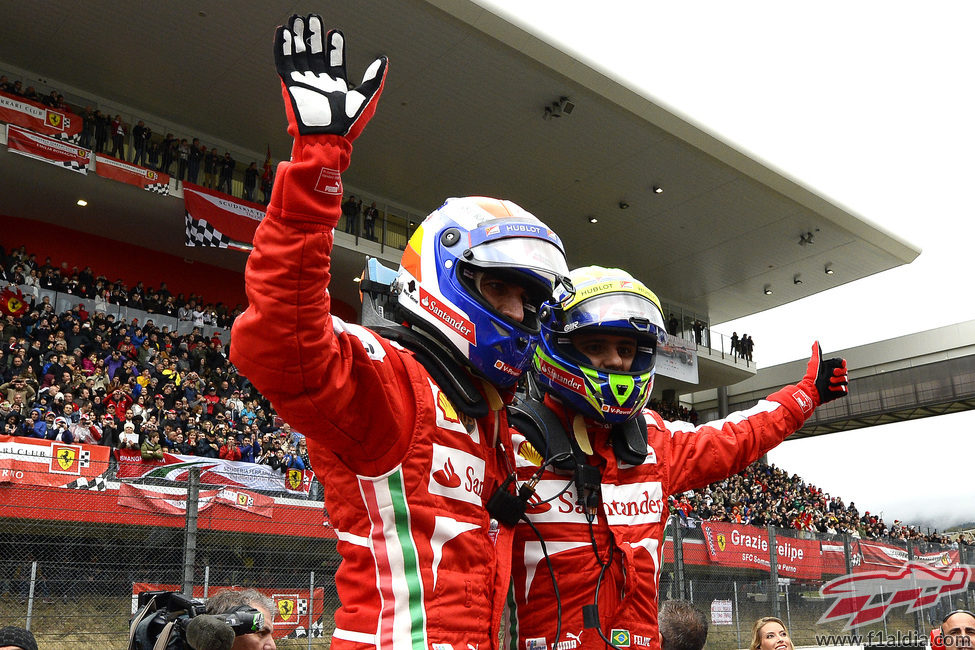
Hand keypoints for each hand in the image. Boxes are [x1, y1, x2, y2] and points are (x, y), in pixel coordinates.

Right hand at [274, 14, 387, 141]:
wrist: (327, 138)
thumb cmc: (348, 125)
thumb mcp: (366, 98)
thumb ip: (374, 78)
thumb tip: (384, 60)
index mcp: (335, 86)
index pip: (334, 60)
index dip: (335, 46)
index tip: (336, 32)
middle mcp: (319, 82)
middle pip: (315, 53)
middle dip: (314, 35)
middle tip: (314, 18)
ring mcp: (303, 83)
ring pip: (299, 54)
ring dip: (298, 36)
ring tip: (298, 19)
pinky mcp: (290, 85)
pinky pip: (284, 62)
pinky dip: (282, 47)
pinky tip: (283, 32)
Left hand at [800, 341, 847, 407]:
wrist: (810, 390)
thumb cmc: (811, 376)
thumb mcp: (814, 362)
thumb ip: (816, 352)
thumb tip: (816, 341)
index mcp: (831, 367)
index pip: (843, 363)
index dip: (842, 364)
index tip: (839, 365)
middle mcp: (835, 375)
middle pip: (846, 371)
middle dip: (840, 373)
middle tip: (832, 374)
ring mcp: (837, 384)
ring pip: (846, 380)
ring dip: (838, 381)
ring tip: (829, 382)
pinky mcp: (838, 392)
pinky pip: (845, 390)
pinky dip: (838, 389)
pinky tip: (830, 388)